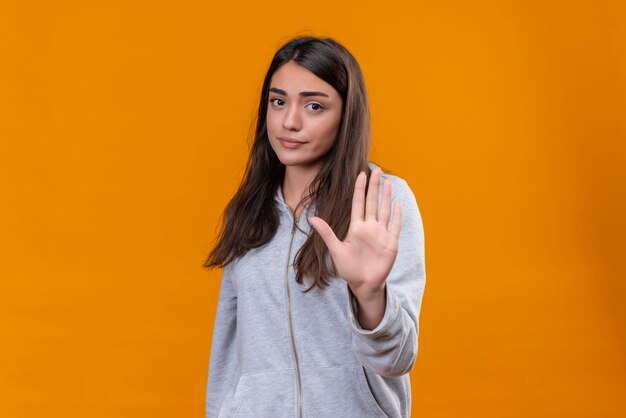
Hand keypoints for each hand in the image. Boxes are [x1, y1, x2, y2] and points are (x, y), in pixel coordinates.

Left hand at [308, 168, 401, 295]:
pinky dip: (397, 215)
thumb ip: (326, 233)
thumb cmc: (349, 269)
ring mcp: (381, 234)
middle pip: (373, 202)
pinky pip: (395, 226)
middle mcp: (370, 228)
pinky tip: (398, 203)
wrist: (363, 284)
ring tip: (388, 182)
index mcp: (356, 228)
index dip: (360, 189)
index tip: (361, 174)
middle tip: (377, 170)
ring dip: (386, 197)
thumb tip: (311, 218)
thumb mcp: (336, 250)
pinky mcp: (391, 243)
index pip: (358, 203)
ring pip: (384, 210)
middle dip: (375, 186)